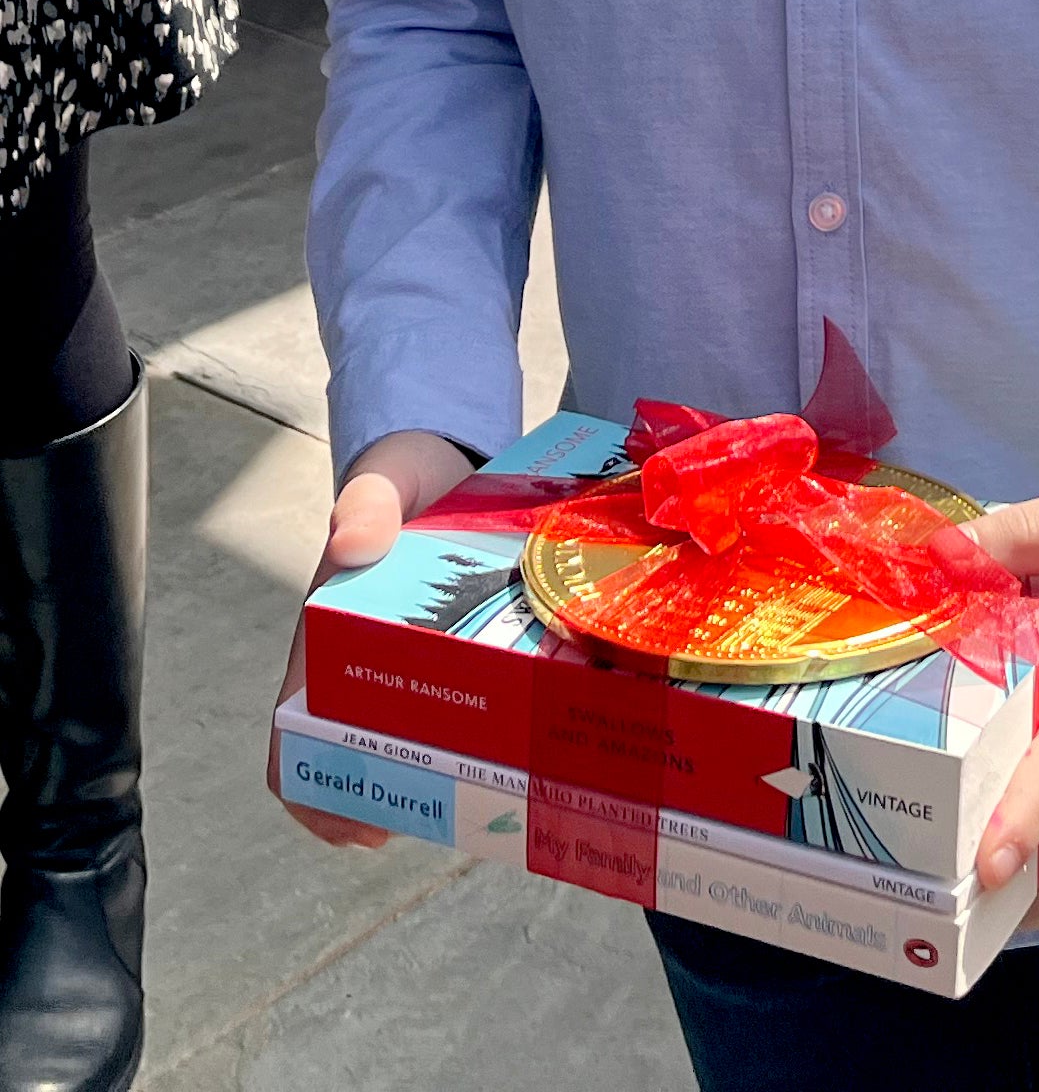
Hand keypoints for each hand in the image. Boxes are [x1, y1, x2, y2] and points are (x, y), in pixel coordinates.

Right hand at [267, 429, 474, 846]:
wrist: (437, 457)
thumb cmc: (399, 477)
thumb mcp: (384, 481)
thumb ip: (368, 503)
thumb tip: (352, 541)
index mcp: (324, 629)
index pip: (292, 722)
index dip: (308, 782)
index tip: (352, 824)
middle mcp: (355, 657)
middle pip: (348, 750)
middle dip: (379, 797)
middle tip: (438, 819)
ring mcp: (399, 660)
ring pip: (400, 739)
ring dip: (423, 777)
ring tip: (475, 801)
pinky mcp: (444, 651)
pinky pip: (447, 708)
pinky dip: (461, 739)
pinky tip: (503, 751)